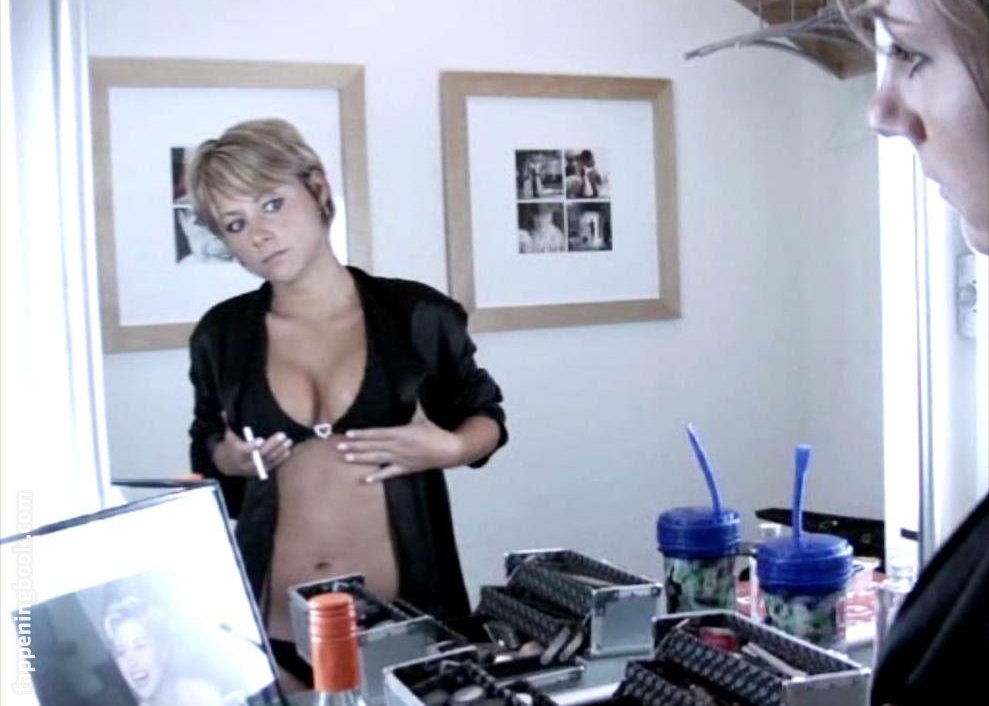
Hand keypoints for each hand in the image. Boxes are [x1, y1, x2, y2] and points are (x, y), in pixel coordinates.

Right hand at [211, 426, 292, 476]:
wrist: (228, 465)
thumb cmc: (231, 445)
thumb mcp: (228, 435)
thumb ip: (229, 423)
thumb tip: (225, 411)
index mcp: (236, 452)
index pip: (244, 450)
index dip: (252, 446)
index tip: (261, 440)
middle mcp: (245, 462)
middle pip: (259, 455)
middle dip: (272, 445)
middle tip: (282, 435)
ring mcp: (254, 468)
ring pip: (268, 460)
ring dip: (279, 451)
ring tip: (288, 441)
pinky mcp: (260, 471)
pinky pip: (271, 466)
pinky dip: (280, 459)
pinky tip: (288, 451)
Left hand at [336, 416, 462, 482]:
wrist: (448, 451)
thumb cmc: (434, 433)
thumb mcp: (422, 416)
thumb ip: (412, 405)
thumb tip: (409, 388)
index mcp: (400, 432)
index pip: (376, 433)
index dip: (362, 434)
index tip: (348, 434)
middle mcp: (397, 447)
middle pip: (372, 446)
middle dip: (355, 446)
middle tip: (338, 447)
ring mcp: (400, 459)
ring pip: (376, 459)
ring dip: (361, 459)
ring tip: (346, 458)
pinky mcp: (405, 469)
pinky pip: (389, 473)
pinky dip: (378, 477)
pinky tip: (366, 479)